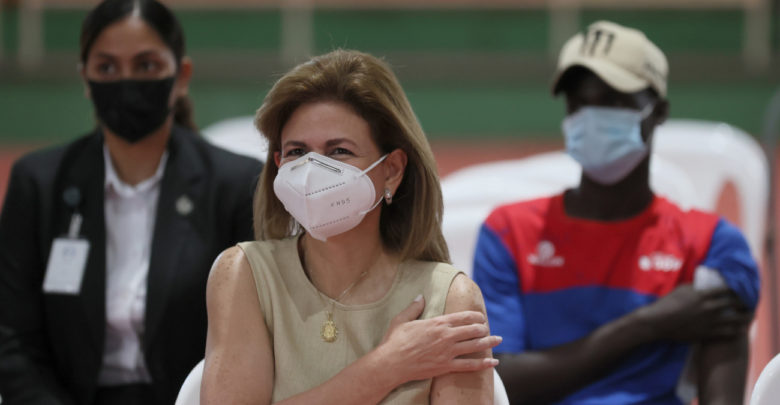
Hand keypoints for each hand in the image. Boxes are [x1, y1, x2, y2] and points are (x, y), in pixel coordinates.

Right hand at [372, 295, 500, 385]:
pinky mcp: (446, 367)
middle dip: (483, 328)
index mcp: (437, 323)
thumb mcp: (402, 319)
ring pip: (474, 346)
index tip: (481, 317)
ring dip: (488, 342)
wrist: (391, 363)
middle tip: (488, 328)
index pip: (463, 317)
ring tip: (498, 340)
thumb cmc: (395, 341)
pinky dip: (483, 364)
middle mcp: (446, 336)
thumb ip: (414, 307)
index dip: (475, 316)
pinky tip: (493, 362)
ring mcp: (448, 352)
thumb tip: (420, 296)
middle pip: (472, 330)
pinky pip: (469, 365)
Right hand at [635, 285, 751, 341]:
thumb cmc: (667, 303)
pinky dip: (735, 331)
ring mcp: (708, 323)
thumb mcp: (681, 289)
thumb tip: (706, 284)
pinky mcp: (706, 334)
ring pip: (735, 320)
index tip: (738, 289)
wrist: (658, 322)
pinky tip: (738, 329)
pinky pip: (727, 333)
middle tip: (745, 302)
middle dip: (742, 302)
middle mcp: (708, 309)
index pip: (727, 290)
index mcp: (702, 295)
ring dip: (743, 317)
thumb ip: (696, 287)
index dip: (735, 289)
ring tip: (746, 316)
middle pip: (734, 304)